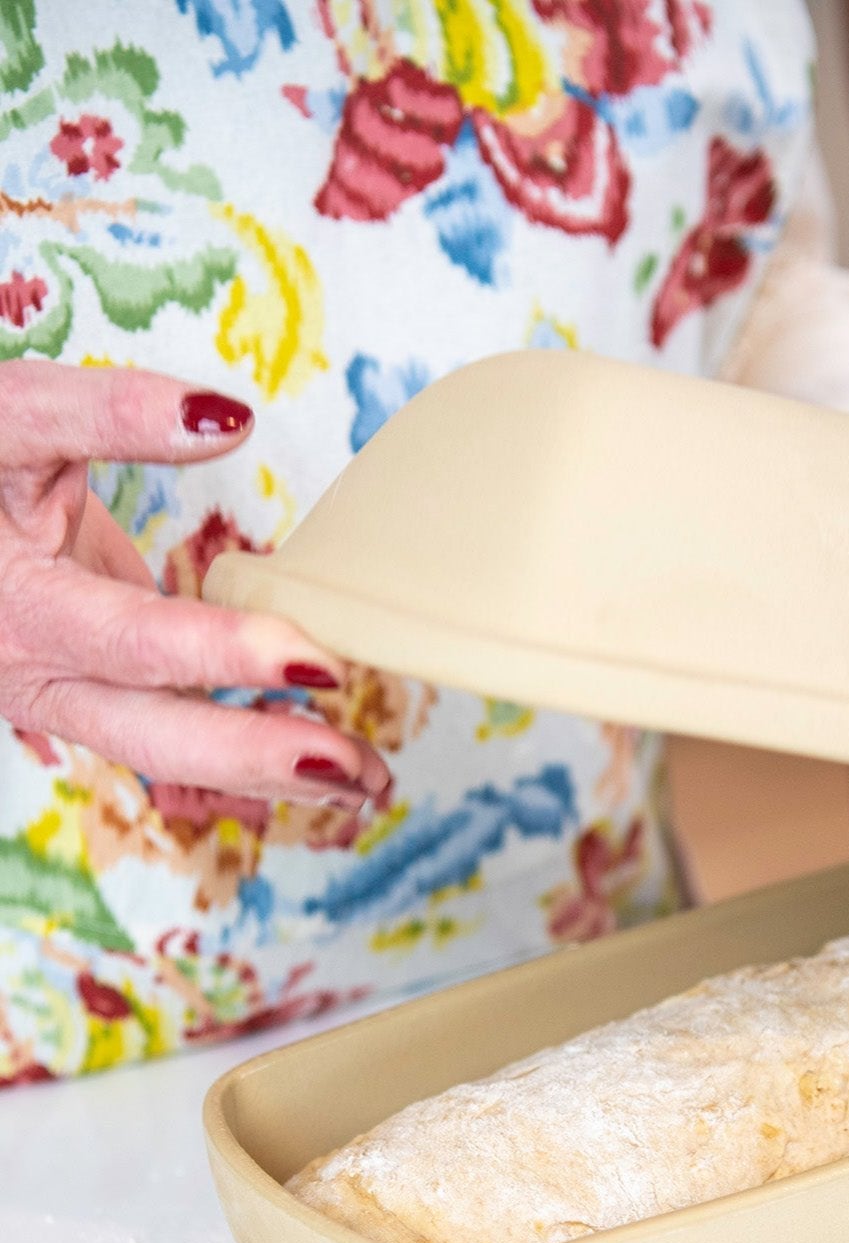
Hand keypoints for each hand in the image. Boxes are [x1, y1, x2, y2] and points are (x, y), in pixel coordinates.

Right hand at [0, 361, 388, 804]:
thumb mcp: (11, 418)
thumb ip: (108, 413)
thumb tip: (223, 417)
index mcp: (18, 606)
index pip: (133, 640)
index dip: (225, 653)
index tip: (317, 664)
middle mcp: (34, 670)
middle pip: (155, 733)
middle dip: (260, 753)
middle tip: (355, 763)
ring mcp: (63, 695)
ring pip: (171, 755)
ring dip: (274, 773)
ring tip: (371, 780)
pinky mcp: (94, 696)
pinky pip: (178, 738)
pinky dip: (254, 754)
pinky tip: (329, 763)